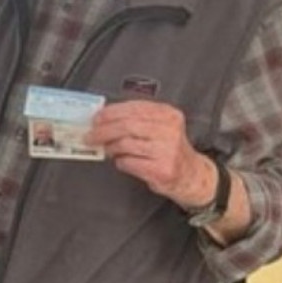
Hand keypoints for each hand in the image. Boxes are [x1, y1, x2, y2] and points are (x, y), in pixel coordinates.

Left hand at [85, 100, 214, 208]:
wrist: (191, 174)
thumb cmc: (169, 148)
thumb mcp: (160, 126)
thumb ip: (136, 119)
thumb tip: (103, 117)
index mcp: (168, 114)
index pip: (133, 108)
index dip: (110, 112)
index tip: (96, 118)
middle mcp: (170, 130)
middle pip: (126, 126)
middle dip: (103, 130)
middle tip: (90, 135)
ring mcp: (167, 150)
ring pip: (125, 144)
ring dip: (110, 147)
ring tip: (107, 149)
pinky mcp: (162, 169)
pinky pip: (129, 162)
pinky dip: (120, 161)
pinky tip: (122, 161)